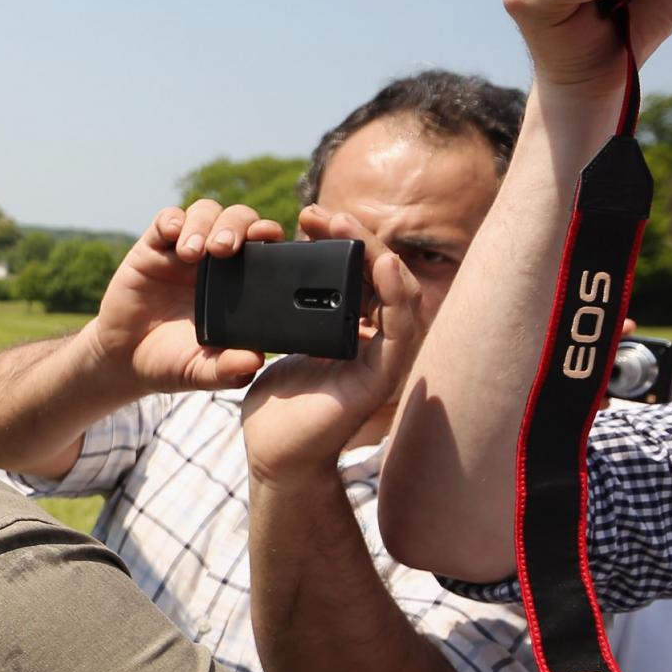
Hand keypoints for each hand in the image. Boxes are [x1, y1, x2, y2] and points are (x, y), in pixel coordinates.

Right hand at [87, 198, 286, 392]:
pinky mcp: (152, 248)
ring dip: (203, 224)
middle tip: (223, 249)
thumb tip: (254, 361)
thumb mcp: (202, 370)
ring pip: (205, 212)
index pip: (263, 245)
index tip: (268, 238)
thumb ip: (228, 368)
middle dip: (235, 225)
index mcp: (239, 283)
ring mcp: (183, 251)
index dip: (269, 234)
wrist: (125, 360)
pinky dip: (172, 220)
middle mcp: (216, 261)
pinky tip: (172, 236)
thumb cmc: (172, 361)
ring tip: (191, 253)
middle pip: (237, 218)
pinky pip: (167, 219)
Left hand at [240, 209, 419, 478]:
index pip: (355, 271)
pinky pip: (400, 329)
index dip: (337, 239)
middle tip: (318, 213)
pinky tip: (383, 266)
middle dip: (353, 237)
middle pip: (378, 273)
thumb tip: (270, 275)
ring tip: (348, 226)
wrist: (276, 457)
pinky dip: (396, 295)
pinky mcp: (383, 376)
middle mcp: (373, 336)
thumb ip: (282, 316)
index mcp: (350, 326)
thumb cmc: (278, 407)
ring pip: (397, 292)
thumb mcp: (276, 347)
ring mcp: (382, 355)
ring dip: (375, 253)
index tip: (306, 218)